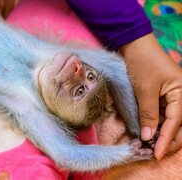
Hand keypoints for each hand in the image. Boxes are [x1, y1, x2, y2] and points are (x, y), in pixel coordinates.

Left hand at [120, 33, 181, 159]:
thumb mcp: (145, 89)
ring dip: (163, 135)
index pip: (176, 122)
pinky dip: (157, 126)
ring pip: (172, 123)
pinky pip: (163, 116)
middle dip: (168, 141)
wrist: (135, 46)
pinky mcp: (163, 98)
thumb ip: (148, 114)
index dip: (166, 139)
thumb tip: (148, 137)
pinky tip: (148, 134)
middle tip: (154, 153)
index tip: (156, 154)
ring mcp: (173, 98)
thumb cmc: (142, 63)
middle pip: (179, 125)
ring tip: (151, 147)